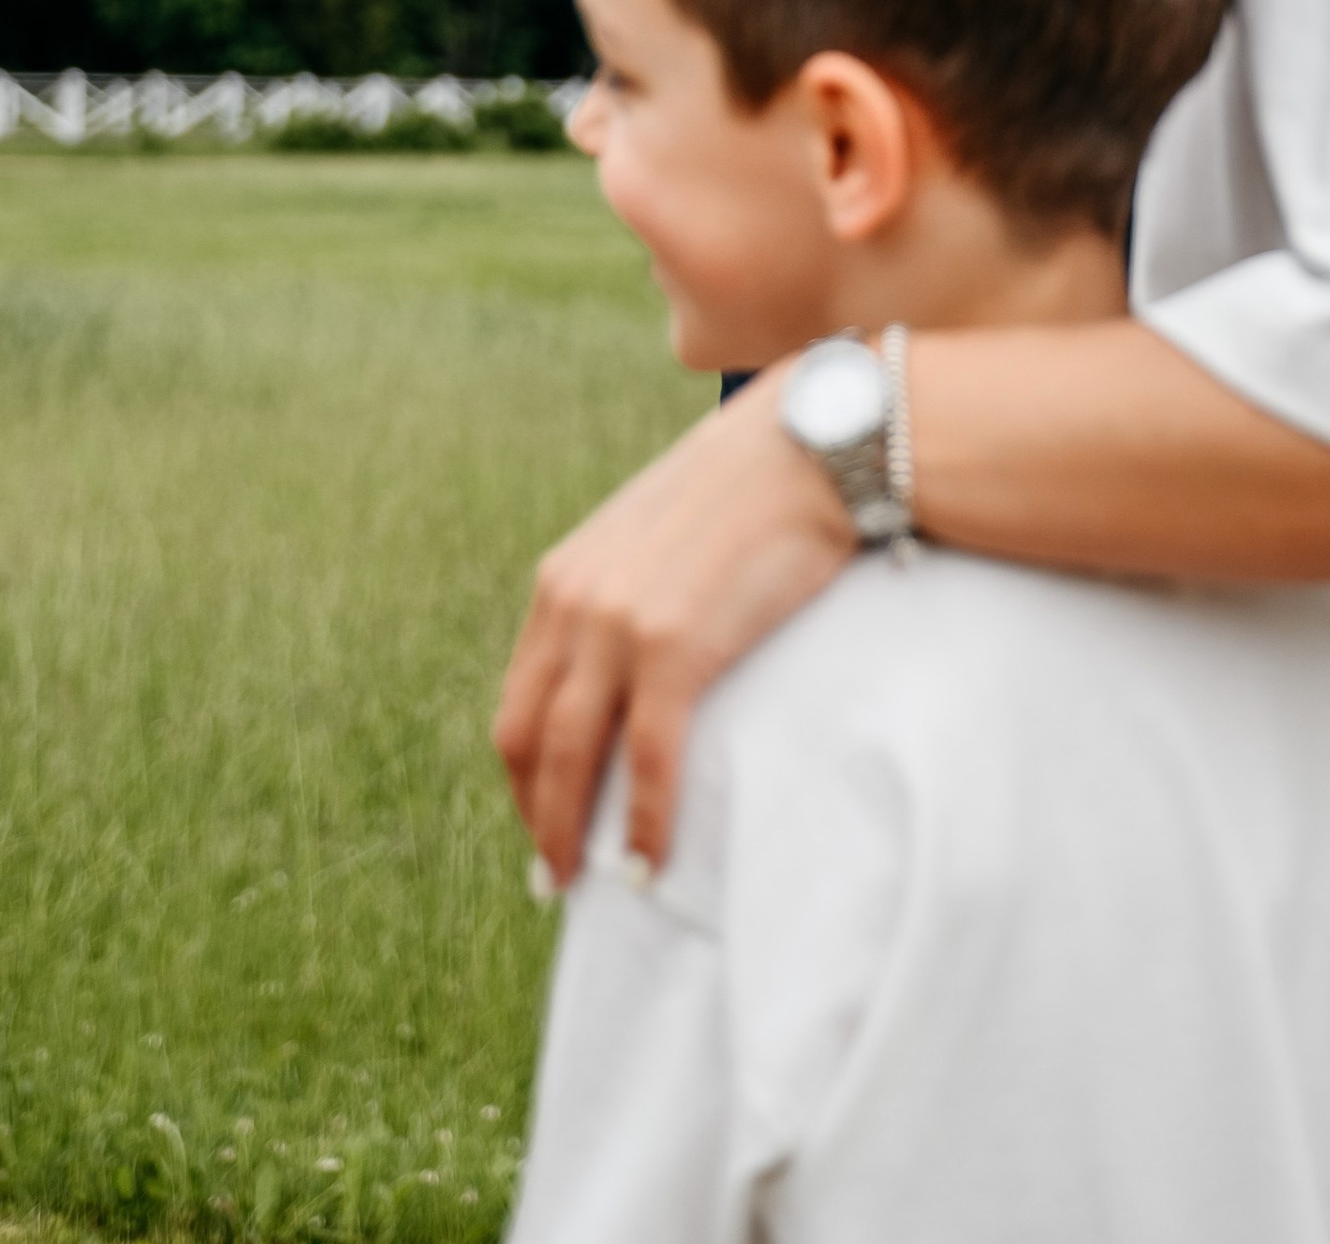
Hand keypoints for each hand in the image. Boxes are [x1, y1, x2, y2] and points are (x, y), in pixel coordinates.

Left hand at [494, 370, 853, 882]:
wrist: (810, 444)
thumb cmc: (750, 488)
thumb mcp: (658, 535)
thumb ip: (628, 593)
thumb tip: (636, 663)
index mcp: (564, 577)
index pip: (520, 698)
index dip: (526, 771)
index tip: (544, 815)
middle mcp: (574, 600)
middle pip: (526, 737)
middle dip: (534, 814)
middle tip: (554, 874)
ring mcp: (620, 623)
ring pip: (570, 759)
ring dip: (569, 833)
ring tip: (585, 886)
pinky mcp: (677, 644)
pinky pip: (648, 758)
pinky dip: (643, 820)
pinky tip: (649, 861)